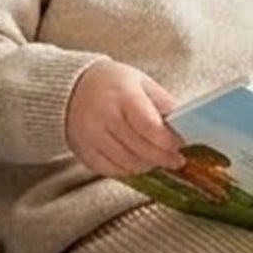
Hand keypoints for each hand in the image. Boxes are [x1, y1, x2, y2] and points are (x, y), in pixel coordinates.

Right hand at [67, 60, 183, 177]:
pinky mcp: (84, 152)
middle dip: (163, 158)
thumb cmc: (109, 84)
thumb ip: (162, 102)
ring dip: (147, 165)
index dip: (168, 140)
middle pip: (141, 149)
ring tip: (157, 160)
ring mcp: (92, 137)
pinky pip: (111, 170)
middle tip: (176, 160)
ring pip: (128, 164)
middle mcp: (105, 117)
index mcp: (123, 96)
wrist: (68, 88)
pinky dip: (128, 170)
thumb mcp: (139, 82)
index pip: (149, 126)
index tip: (180, 145)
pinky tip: (136, 162)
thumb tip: (184, 122)